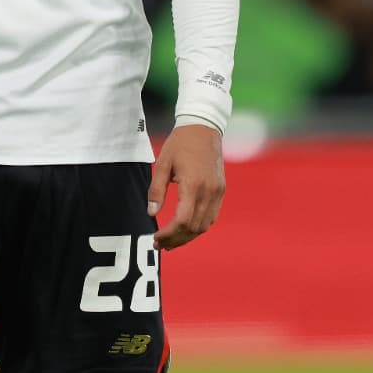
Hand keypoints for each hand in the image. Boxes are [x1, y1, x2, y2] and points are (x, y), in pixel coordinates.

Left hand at [147, 123, 225, 250]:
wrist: (204, 127)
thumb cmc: (180, 143)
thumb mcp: (163, 163)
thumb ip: (157, 190)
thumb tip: (151, 213)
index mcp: (193, 184)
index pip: (182, 221)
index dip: (168, 234)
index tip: (155, 238)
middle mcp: (209, 191)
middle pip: (194, 228)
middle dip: (176, 240)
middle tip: (160, 244)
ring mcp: (217, 192)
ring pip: (204, 225)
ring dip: (188, 237)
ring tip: (171, 241)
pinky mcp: (221, 190)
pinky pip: (212, 216)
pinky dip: (199, 227)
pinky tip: (186, 228)